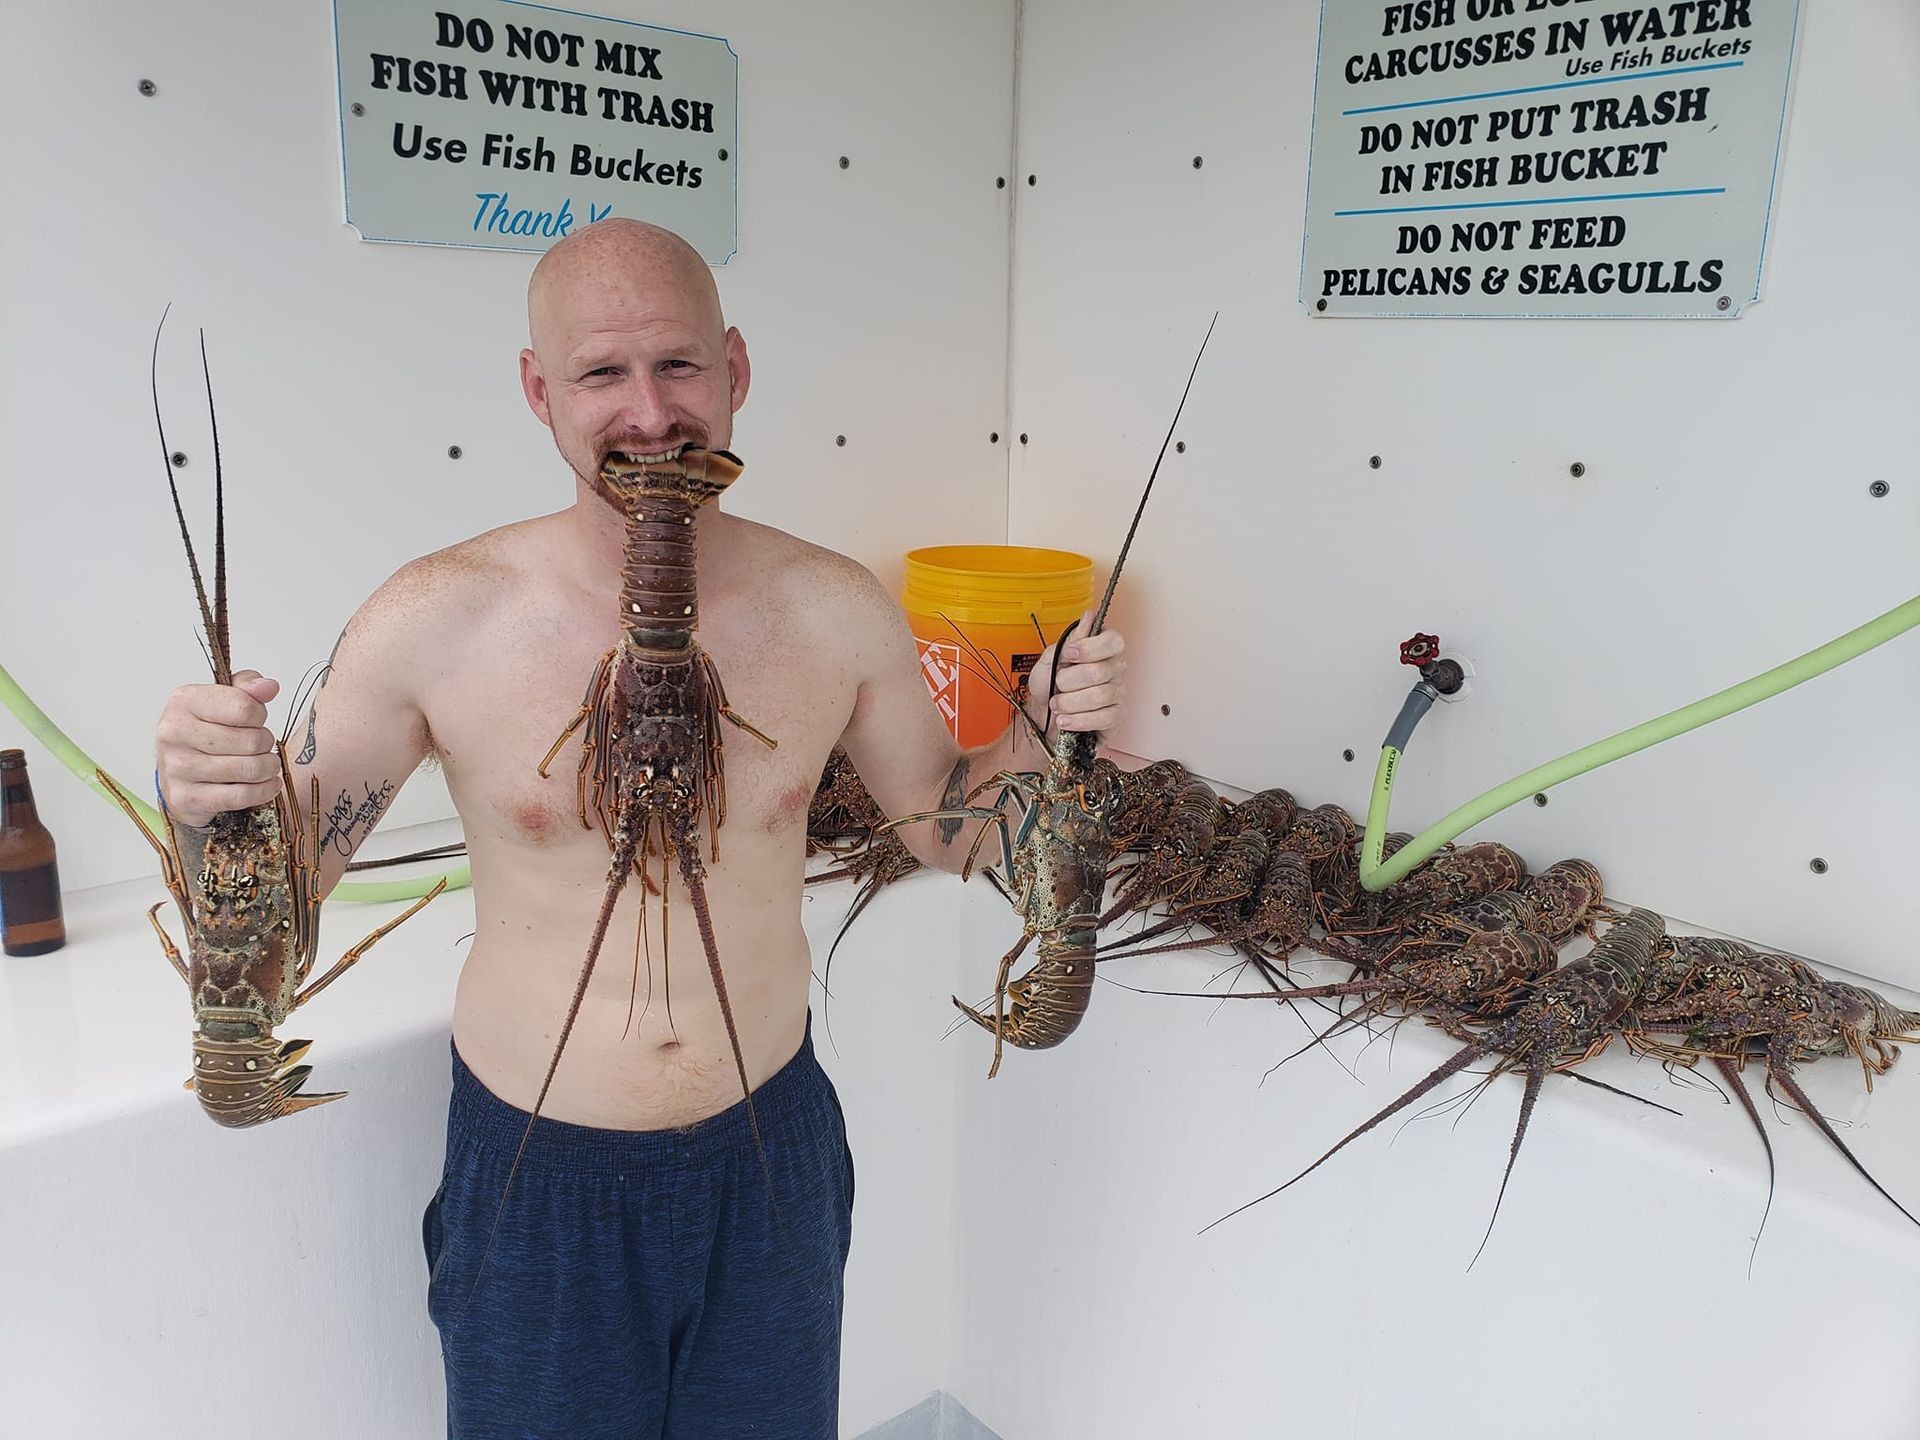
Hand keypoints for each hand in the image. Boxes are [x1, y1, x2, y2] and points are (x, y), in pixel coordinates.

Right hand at [155, 669, 283, 826]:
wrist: (178, 773)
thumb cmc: (206, 731)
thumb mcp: (224, 698)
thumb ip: (248, 687)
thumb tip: (268, 687)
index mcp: (183, 701)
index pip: (244, 707)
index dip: (260, 715)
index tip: (256, 720)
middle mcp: (174, 732)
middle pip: (250, 741)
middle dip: (266, 744)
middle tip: (260, 745)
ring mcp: (177, 767)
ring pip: (249, 769)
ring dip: (268, 768)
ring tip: (265, 764)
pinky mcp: (186, 797)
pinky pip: (241, 796)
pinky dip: (263, 791)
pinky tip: (266, 784)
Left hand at [1026, 608, 1124, 736]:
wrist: (1042, 716)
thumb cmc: (1048, 686)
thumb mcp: (1050, 659)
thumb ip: (1071, 639)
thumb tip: (1090, 616)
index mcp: (1101, 651)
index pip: (1113, 640)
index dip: (1090, 648)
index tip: (1069, 655)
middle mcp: (1113, 670)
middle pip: (1100, 671)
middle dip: (1069, 681)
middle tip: (1058, 685)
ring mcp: (1117, 693)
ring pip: (1100, 696)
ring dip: (1070, 703)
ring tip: (1058, 705)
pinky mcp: (1116, 717)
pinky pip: (1104, 718)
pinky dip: (1079, 720)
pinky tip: (1066, 720)